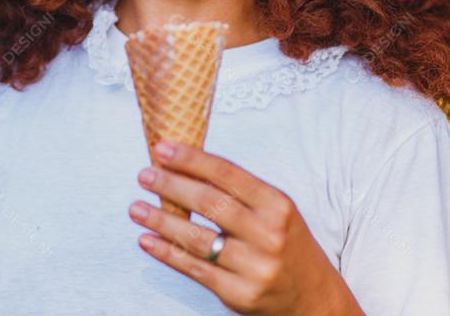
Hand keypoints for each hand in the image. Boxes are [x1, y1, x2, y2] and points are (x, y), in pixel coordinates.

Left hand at [129, 141, 364, 314]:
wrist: (313, 299)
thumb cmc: (285, 245)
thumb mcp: (275, 212)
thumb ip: (238, 192)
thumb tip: (185, 166)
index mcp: (277, 205)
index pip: (228, 174)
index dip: (192, 160)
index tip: (162, 149)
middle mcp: (269, 234)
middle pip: (211, 203)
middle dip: (172, 186)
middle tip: (144, 175)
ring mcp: (255, 266)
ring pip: (198, 239)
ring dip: (161, 221)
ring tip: (136, 208)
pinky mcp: (239, 294)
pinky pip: (195, 269)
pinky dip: (167, 253)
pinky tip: (147, 240)